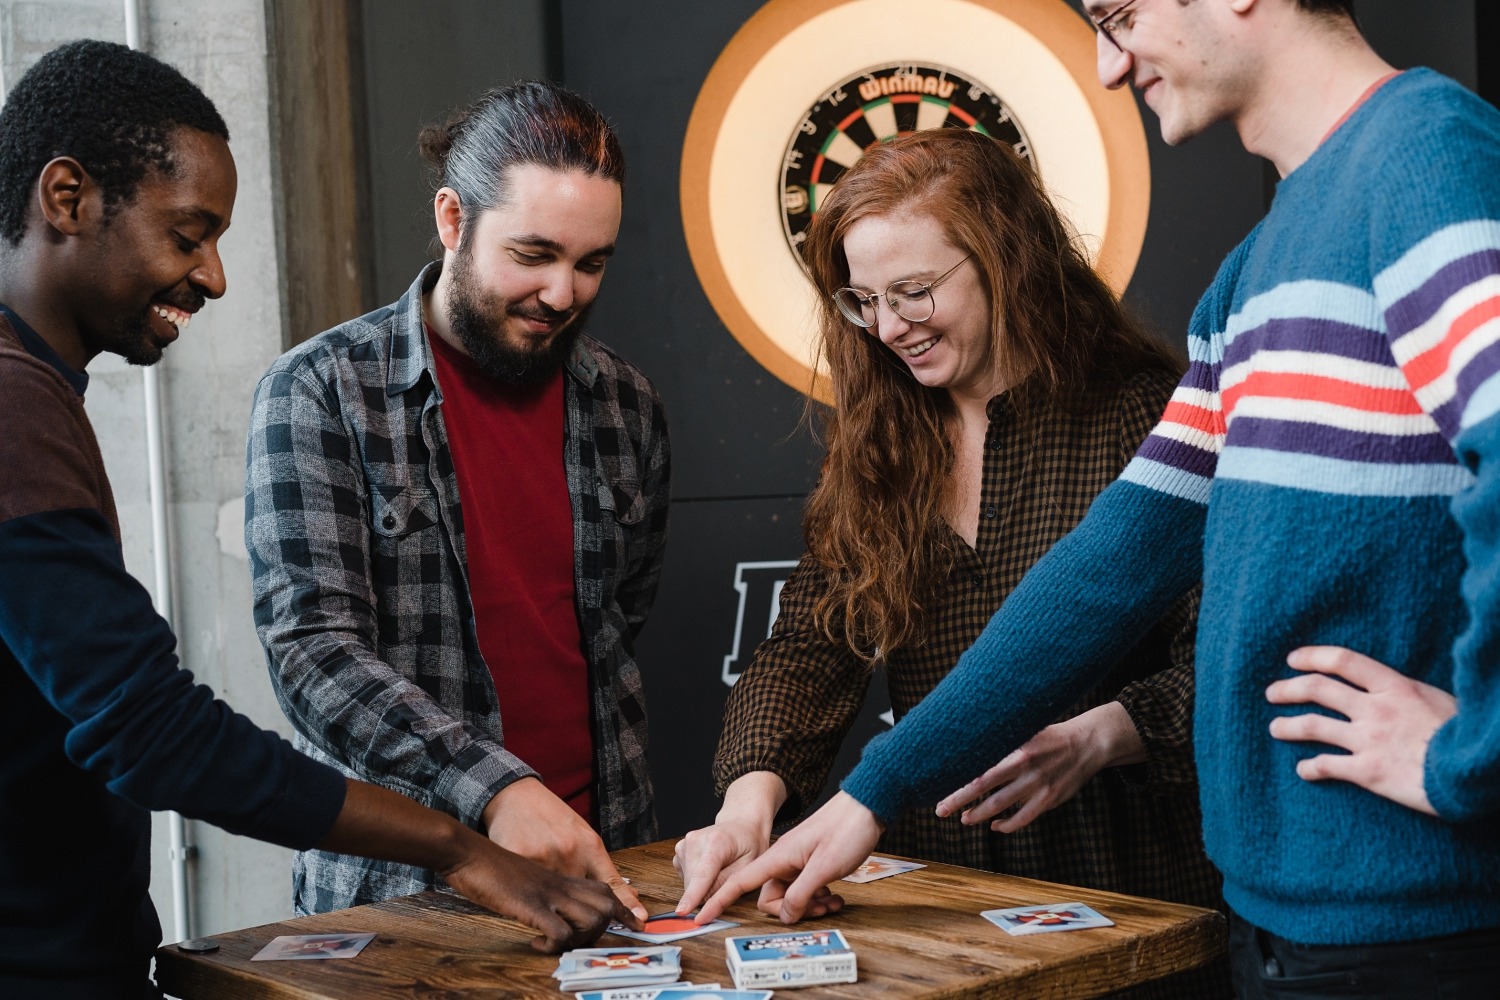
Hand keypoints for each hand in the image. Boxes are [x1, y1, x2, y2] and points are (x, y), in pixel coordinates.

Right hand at [318, 779, 636, 951]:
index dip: (625, 909)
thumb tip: (558, 911)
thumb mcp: (530, 874)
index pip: (607, 888)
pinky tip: (536, 944)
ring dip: (579, 940)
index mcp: (563, 874)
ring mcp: (548, 893)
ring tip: (556, 943)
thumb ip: (547, 888)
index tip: (636, 925)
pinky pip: (560, 933)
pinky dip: (553, 947)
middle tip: (576, 940)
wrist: (469, 851)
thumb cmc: (494, 865)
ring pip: (592, 920)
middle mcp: (562, 882)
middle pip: (607, 906)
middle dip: (601, 930)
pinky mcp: (531, 904)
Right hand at [673, 816, 767, 914]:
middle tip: (726, 880)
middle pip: (693, 883)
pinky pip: (685, 877)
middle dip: (706, 892)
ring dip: (702, 886)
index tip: (682, 911)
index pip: (702, 874)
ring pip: (687, 882)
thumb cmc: (748, 845)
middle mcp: (695, 840)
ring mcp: (684, 844)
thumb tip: (706, 902)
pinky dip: (696, 879)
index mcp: (716, 841)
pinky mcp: (679, 850)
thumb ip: (727, 884)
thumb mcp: (749, 867)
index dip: (692, 895)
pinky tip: (709, 868)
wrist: (740, 825)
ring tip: (719, 869)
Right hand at [696, 791, 880, 924]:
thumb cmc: (847, 829)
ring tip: (833, 901)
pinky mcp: (811, 862)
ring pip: (791, 894)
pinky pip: (805, 887)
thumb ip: (800, 893)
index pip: (740, 881)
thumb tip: (784, 916)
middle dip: (792, 909)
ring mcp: (798, 860)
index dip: (719, 899)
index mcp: (778, 857)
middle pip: (771, 896)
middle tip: (820, 908)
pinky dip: (817, 895)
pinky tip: (835, 894)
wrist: (867, 805)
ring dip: (809, 904)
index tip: (701, 915)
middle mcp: (783, 859)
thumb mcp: (824, 867)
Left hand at [934, 702, 1143, 832]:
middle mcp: (1024, 765)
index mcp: (1015, 746)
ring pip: (1000, 806)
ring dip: (978, 815)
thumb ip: (1000, 739)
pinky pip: (1022, 819)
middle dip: (958, 800)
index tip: (936, 784)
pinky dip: (1006, 825)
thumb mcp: (1025, 730)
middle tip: (940, 810)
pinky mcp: (1049, 800)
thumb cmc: (1049, 735)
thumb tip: (967, 743)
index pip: (978, 764)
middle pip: (982, 787)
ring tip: (964, 819)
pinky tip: (994, 825)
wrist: (1088, 743)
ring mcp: (1038, 785)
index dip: (956, 778)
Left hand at [1266, 646, 1456, 815]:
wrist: (1475, 771)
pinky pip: (1327, 766)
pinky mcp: (1368, 772)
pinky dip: (1310, 767)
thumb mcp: (1435, 699)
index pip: (1342, 661)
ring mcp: (1368, 740)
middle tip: (1272, 693)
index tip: (1292, 659)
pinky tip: (1303, 770)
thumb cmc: (1463, 734)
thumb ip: (1405, 693)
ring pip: (1312, 726)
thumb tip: (1389, 688)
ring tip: (1275, 728)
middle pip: (1317, 689)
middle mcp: (1374, 709)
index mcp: (1394, 686)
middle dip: (1288, 688)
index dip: (1313, 656)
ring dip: (1287, 726)